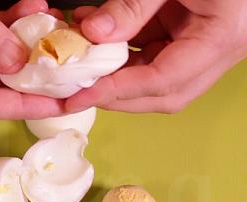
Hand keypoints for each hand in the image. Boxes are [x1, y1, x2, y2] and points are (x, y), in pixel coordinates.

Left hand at [65, 0, 246, 113]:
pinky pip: (151, 52)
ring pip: (154, 77)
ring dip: (114, 72)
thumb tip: (94, 33)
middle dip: (116, 96)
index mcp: (220, 37)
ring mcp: (203, 43)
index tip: (80, 95)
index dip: (117, 91)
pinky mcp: (189, 33)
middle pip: (162, 93)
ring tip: (80, 59)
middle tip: (76, 91)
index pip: (163, 80)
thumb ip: (134, 5)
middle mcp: (216, 50)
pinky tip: (95, 34)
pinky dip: (120, 50)